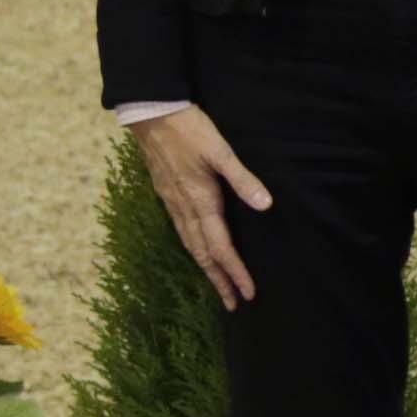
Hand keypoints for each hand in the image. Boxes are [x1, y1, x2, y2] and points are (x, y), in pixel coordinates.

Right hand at [127, 106, 272, 310]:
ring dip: (205, 267)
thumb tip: (265, 206)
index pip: (221, 248)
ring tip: (217, 284)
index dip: (235, 272)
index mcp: (200, 202)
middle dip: (219, 280)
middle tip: (233, 303)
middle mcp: (184, 209)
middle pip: (203, 254)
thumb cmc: (188, 129)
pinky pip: (181, 231)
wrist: (151, 113)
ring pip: (190, 244)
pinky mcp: (166, 194)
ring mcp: (173, 202)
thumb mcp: (221, 151)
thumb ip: (243, 179)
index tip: (247, 294)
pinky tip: (197, 248)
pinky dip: (192, 248)